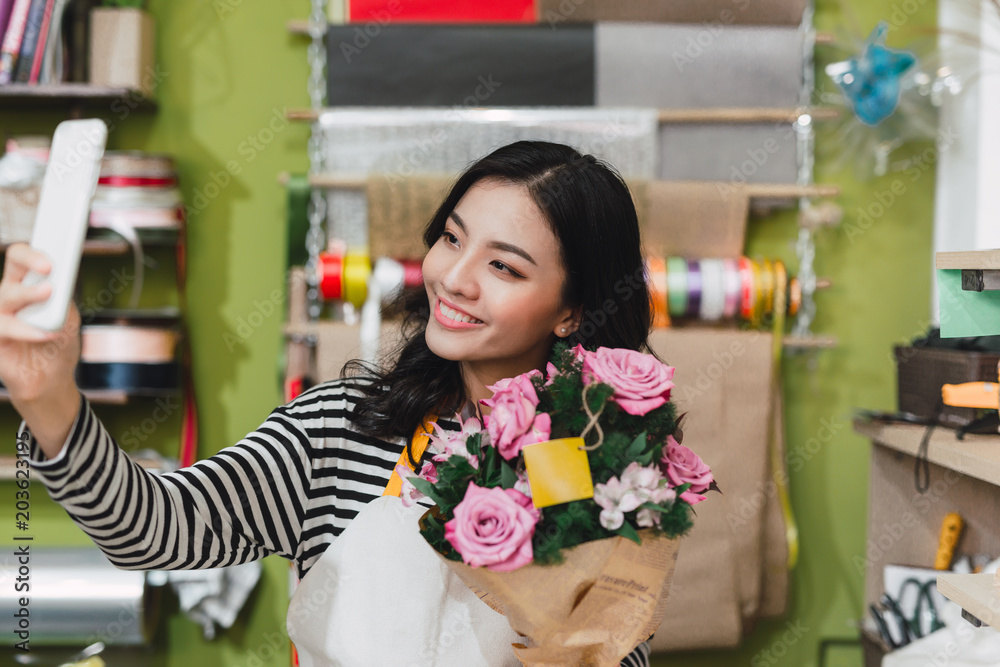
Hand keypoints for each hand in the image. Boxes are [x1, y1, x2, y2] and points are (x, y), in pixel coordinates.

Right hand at [0, 242, 80, 403]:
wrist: (50, 378)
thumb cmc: (58, 344)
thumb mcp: (69, 318)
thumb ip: (64, 299)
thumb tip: (62, 280)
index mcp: (27, 285)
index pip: (24, 259)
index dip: (34, 253)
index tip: (52, 255)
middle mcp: (10, 296)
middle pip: (11, 265)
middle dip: (29, 260)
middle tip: (48, 267)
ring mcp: (0, 315)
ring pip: (4, 296)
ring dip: (27, 294)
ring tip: (48, 293)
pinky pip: (3, 327)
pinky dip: (26, 329)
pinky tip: (44, 333)